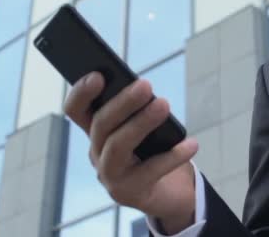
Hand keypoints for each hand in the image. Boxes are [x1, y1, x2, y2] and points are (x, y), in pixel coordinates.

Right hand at [64, 72, 198, 233]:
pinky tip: (192, 144)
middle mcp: (97, 153)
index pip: (77, 110)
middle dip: (123, 102)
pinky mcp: (129, 193)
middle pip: (100, 124)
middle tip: (146, 84)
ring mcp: (110, 175)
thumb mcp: (147, 127)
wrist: (168, 192)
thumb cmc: (156, 151)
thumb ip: (141, 109)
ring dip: (141, 123)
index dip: (81, 93)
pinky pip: (150, 171)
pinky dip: (173, 156)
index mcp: (97, 132)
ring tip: (164, 104)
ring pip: (118, 146)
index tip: (98, 74)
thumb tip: (146, 89)